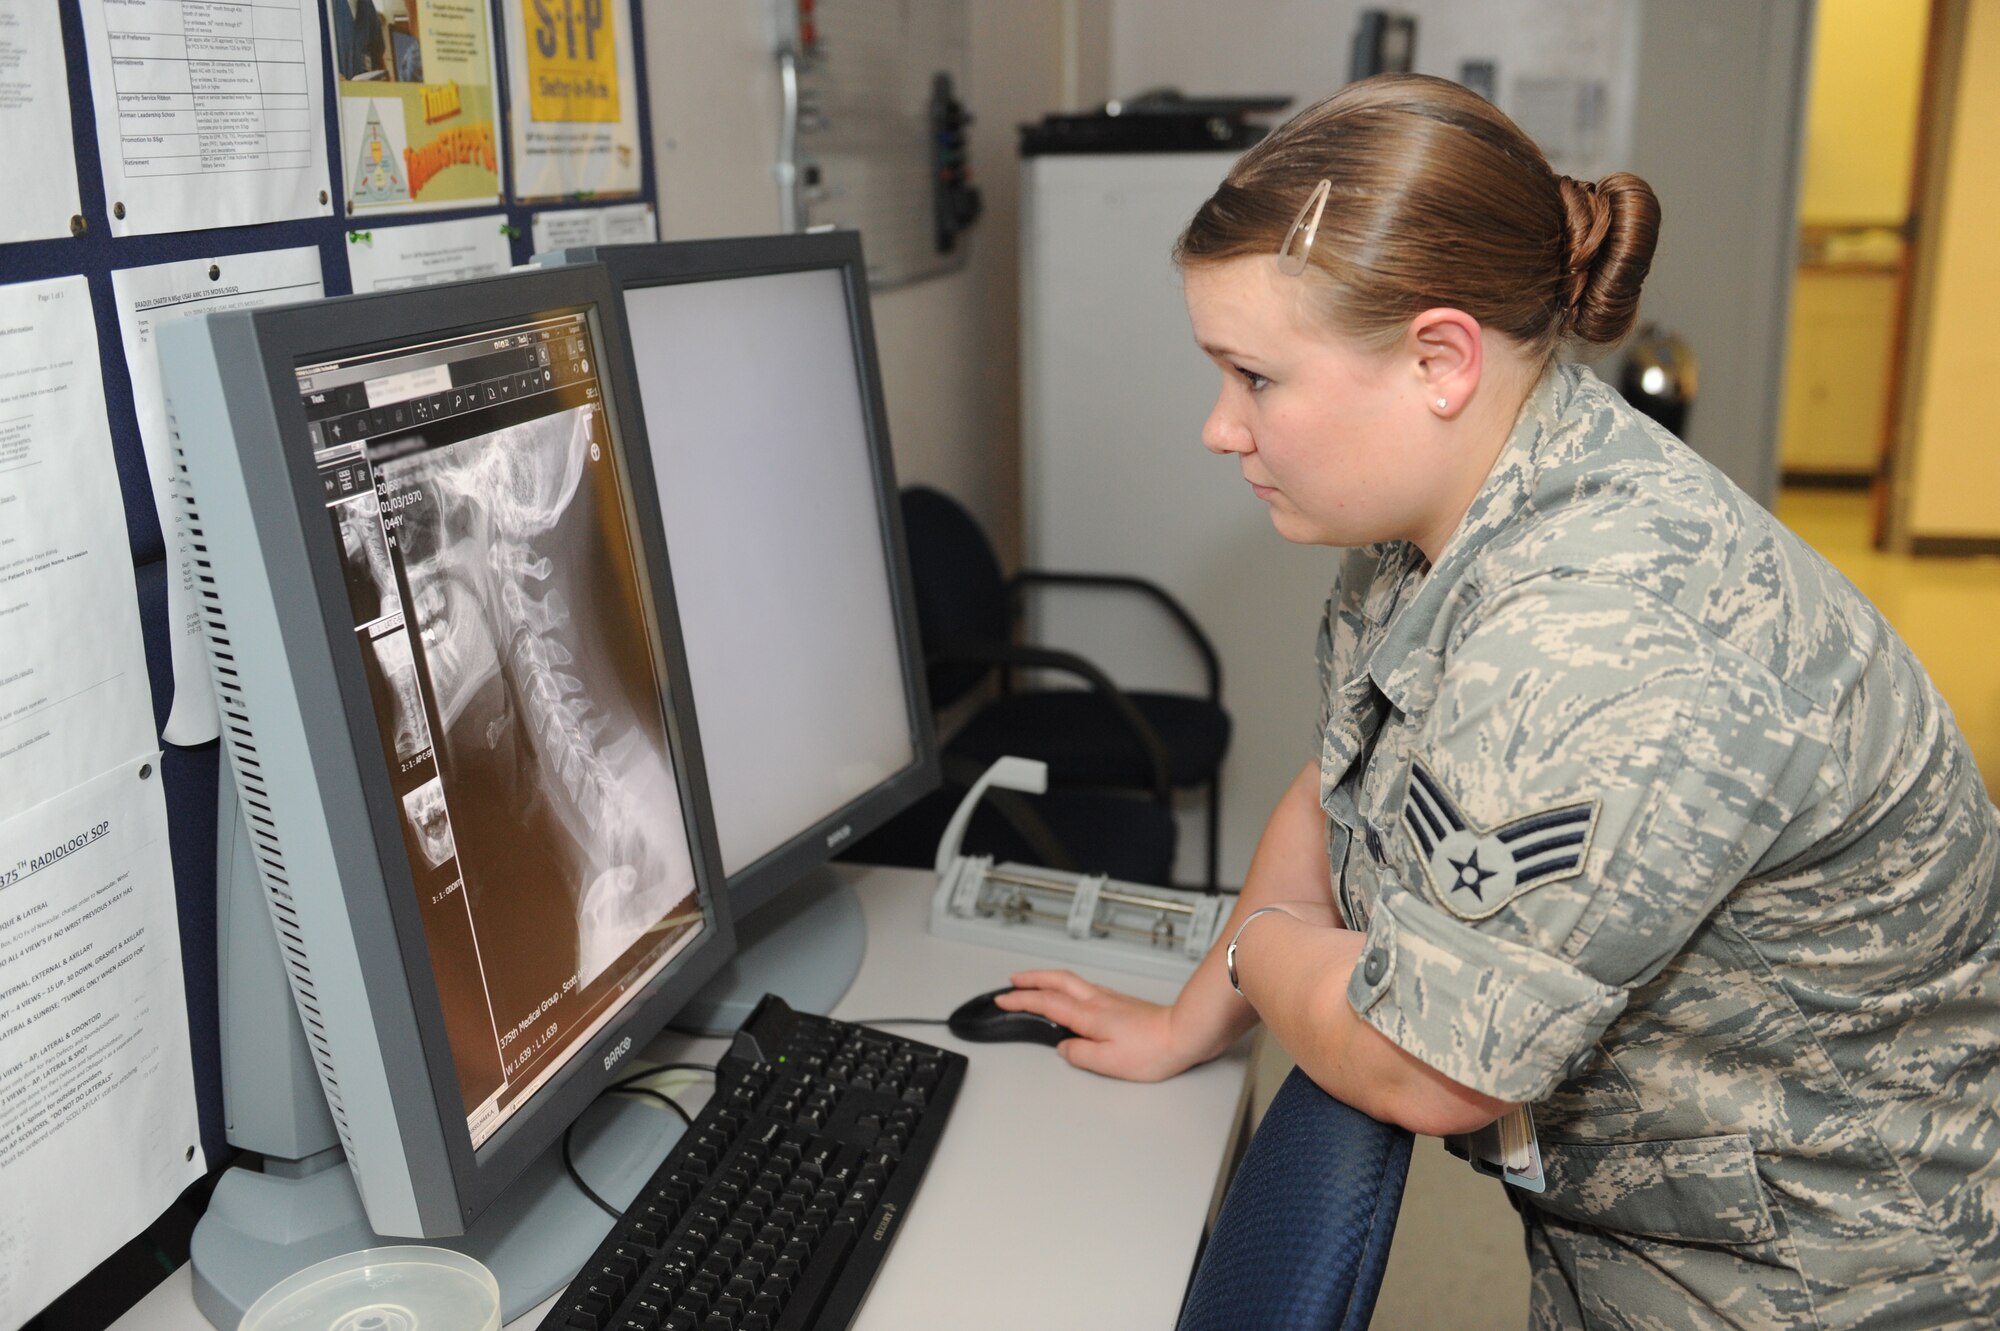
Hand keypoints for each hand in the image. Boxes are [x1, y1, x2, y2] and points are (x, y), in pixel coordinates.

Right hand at [1000, 970, 1203, 1081]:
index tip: (1003, 999)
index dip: (1021, 1000)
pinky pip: (1084, 987)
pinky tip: (1071, 994)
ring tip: (1035, 983)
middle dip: (1031, 978)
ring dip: (1048, 978)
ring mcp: (1111, 999)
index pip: (1046, 1003)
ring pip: (1071, 981)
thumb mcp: (1109, 1063)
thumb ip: (1080, 1054)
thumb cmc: (1153, 1050)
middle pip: (1057, 981)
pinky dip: (1067, 986)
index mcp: (1089, 1016)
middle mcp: (1098, 1001)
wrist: (1184, 1034)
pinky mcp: (1121, 1003)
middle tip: (1012, 981)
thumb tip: (1064, 1047)